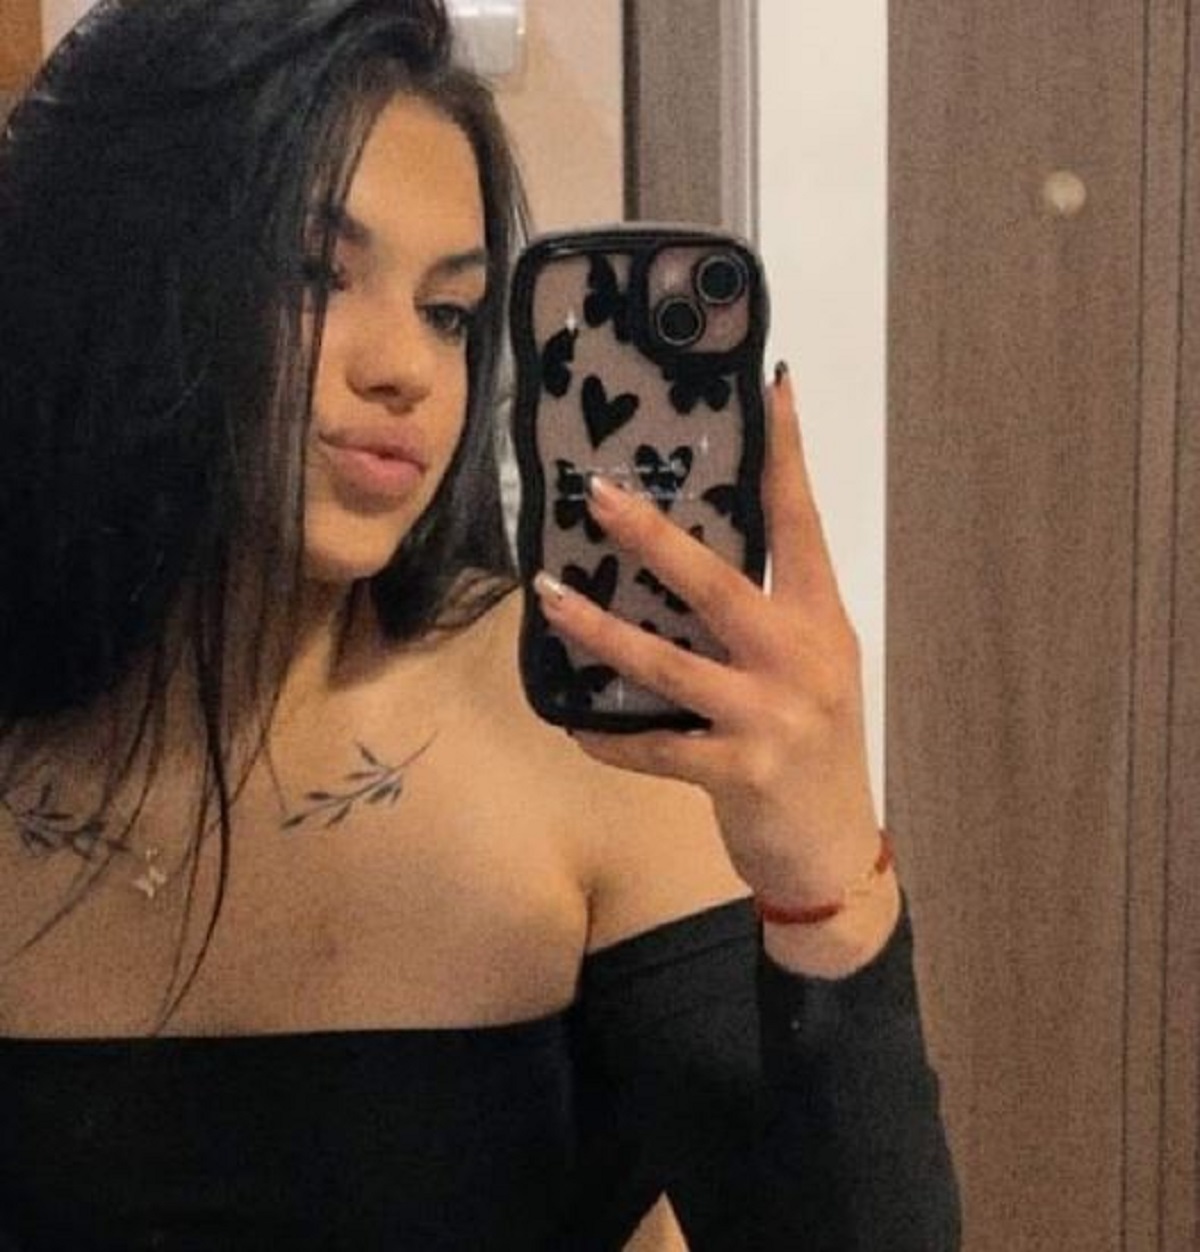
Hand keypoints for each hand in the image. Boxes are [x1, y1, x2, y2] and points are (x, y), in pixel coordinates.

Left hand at [534, 365, 897, 967]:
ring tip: (548, 597)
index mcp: (820, 620)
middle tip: (596, 493)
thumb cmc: (813, 749)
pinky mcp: (740, 772)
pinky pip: (653, 745)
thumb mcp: (808, 670)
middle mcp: (802, 657)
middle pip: (717, 582)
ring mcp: (771, 716)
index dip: (787, 453)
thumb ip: (763, 619)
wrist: (836, 851)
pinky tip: (572, 721)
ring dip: (600, 630)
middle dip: (652, 535)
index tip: (774, 385)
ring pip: (668, 661)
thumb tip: (680, 564)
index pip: (802, 523)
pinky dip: (608, 734)